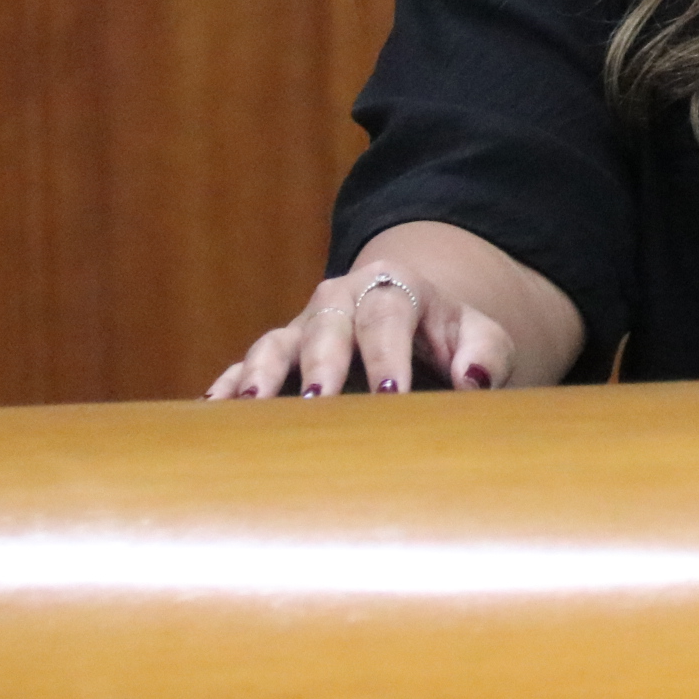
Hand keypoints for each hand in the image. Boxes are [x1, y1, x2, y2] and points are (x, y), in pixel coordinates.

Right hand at [202, 221, 581, 397]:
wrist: (412, 318)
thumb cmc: (451, 337)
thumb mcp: (481, 337)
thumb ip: (485, 354)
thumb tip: (473, 382)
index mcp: (394, 287)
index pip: (389, 316)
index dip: (388, 356)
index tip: (391, 397)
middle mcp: (340, 300)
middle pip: (327, 326)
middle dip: (322, 363)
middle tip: (319, 401)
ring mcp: (302, 327)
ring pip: (275, 344)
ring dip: (262, 374)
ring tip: (252, 408)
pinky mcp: (276, 354)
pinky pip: (245, 367)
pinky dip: (229, 386)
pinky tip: (213, 412)